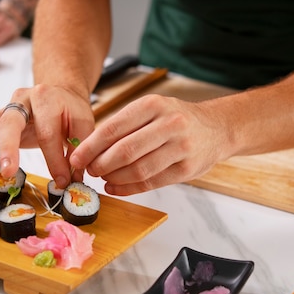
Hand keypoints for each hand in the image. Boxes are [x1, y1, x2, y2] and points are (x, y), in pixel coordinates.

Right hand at [0, 84, 95, 187]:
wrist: (59, 92)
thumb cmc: (71, 111)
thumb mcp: (83, 125)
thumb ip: (79, 149)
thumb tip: (74, 178)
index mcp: (47, 98)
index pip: (47, 133)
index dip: (54, 160)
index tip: (62, 181)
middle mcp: (23, 99)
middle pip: (10, 121)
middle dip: (8, 147)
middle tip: (8, 171)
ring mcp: (7, 107)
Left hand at [69, 94, 228, 195]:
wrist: (217, 128)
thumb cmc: (178, 119)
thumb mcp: (152, 109)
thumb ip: (125, 125)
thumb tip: (89, 148)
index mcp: (154, 105)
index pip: (114, 128)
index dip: (91, 147)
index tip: (77, 157)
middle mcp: (170, 124)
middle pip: (125, 151)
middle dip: (100, 164)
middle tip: (89, 170)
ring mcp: (181, 148)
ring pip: (138, 169)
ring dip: (114, 178)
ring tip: (103, 178)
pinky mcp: (187, 169)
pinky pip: (151, 183)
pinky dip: (129, 188)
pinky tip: (116, 187)